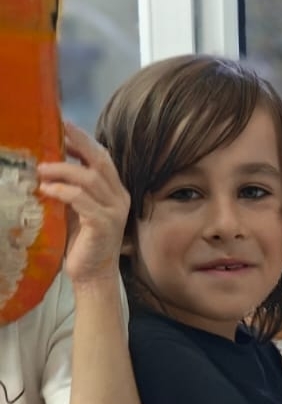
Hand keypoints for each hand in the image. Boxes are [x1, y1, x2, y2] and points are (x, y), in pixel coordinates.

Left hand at [38, 121, 129, 287]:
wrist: (92, 276)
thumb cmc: (82, 243)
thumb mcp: (77, 209)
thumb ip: (71, 188)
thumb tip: (48, 164)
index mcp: (115, 192)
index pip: (103, 158)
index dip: (84, 141)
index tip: (63, 127)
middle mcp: (119, 198)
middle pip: (100, 162)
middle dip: (78, 143)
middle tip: (57, 133)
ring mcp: (114, 212)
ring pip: (89, 179)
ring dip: (62, 170)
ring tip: (41, 170)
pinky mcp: (103, 225)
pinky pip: (81, 200)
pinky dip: (62, 191)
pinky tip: (46, 190)